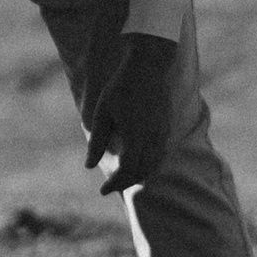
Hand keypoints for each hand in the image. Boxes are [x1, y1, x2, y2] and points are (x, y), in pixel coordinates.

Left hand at [83, 34, 177, 195]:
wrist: (151, 64)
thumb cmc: (122, 86)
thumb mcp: (103, 112)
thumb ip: (97, 141)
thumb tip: (88, 166)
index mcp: (135, 137)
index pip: (127, 171)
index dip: (115, 184)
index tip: (102, 191)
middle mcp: (153, 139)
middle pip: (142, 172)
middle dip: (126, 183)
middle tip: (110, 187)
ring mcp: (163, 133)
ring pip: (154, 165)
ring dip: (139, 175)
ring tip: (123, 178)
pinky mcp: (168, 127)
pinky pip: (160, 155)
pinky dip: (149, 165)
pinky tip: (139, 163)